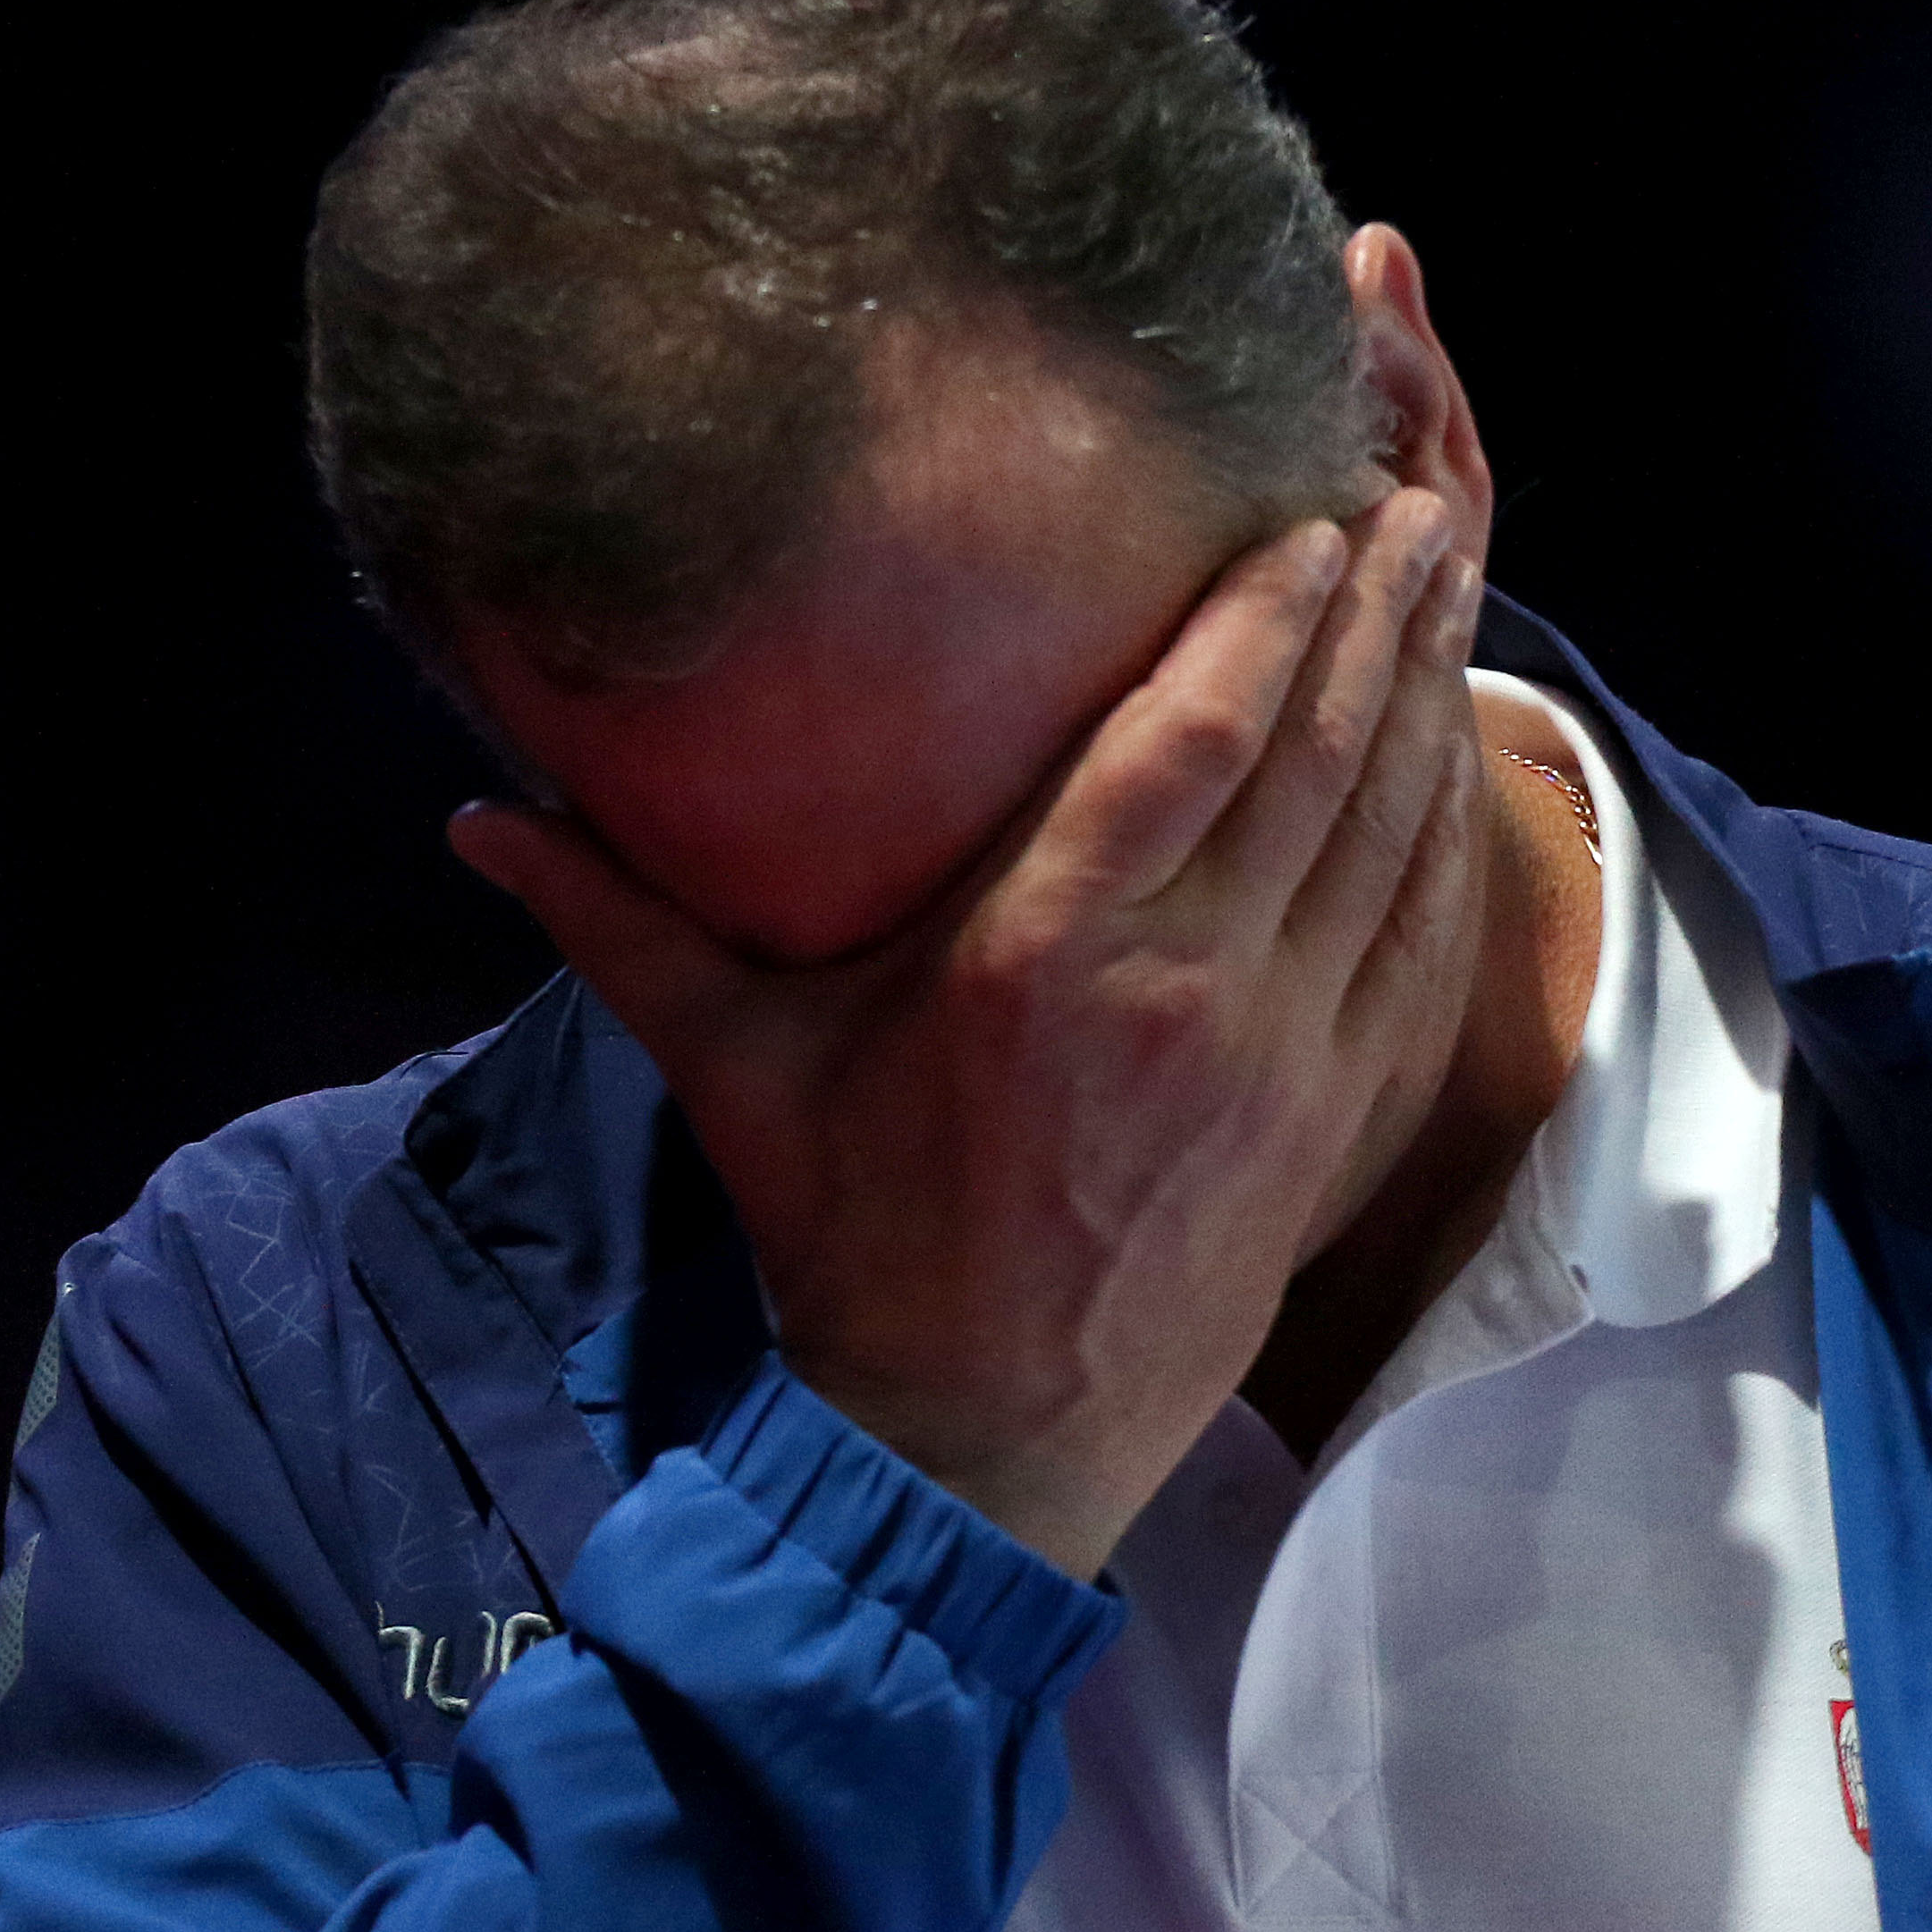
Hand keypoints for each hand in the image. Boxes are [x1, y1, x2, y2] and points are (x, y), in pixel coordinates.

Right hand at [453, 494, 1489, 1577]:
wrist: (981, 1442)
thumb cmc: (857, 1240)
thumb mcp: (738, 1070)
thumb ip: (619, 926)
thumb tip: (472, 822)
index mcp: (1041, 953)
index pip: (1190, 743)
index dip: (1261, 619)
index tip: (1302, 515)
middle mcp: (1185, 989)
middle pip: (1314, 761)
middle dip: (1373, 614)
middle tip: (1412, 490)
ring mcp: (1279, 1057)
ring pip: (1383, 836)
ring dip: (1427, 691)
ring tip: (1452, 565)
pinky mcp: (1330, 1117)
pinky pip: (1416, 945)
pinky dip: (1444, 835)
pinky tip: (1459, 748)